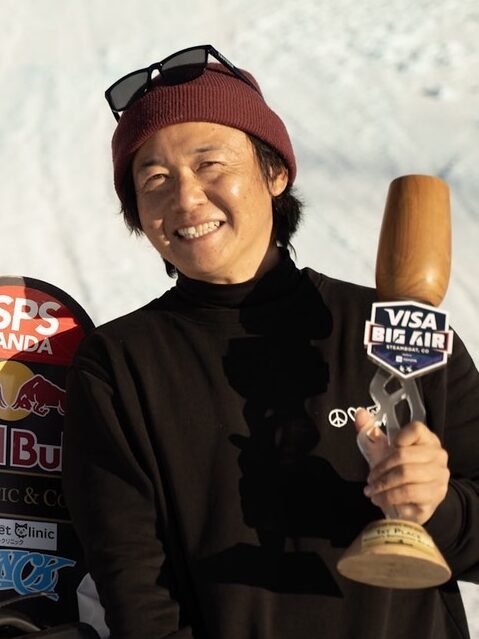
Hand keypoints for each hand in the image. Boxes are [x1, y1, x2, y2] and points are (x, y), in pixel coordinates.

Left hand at [355, 408, 449, 523]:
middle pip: (404, 455)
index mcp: (427, 439)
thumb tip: (359, 412)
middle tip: (369, 479)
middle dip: (381, 469)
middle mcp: (438, 455)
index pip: (416, 429)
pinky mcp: (436, 495)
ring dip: (383, 485)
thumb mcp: (382, 450)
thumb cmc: (397, 471)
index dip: (398, 438)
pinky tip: (381, 500)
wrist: (413, 501)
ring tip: (372, 491)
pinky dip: (390, 497)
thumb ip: (370, 431)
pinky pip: (409, 493)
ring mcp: (439, 476)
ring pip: (405, 475)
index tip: (388, 448)